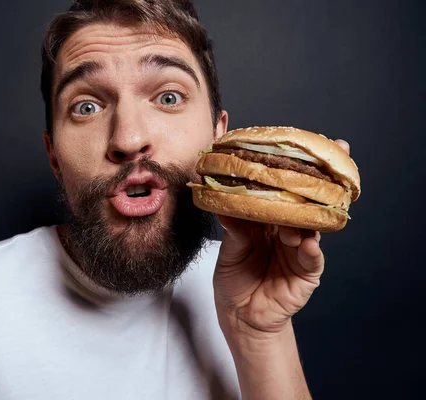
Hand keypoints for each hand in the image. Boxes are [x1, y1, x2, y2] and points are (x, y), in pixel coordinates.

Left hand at [214, 139, 349, 336]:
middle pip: (305, 201)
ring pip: (311, 226)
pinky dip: (310, 248)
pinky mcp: (307, 272)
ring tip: (296, 213)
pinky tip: (306, 242)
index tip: (297, 147)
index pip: (282, 190)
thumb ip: (234, 225)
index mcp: (269, 219)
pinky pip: (313, 257)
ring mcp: (300, 249)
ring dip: (306, 217)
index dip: (290, 171)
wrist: (239, 314)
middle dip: (317, 180)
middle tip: (329, 154)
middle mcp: (288, 229)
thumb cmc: (234, 278)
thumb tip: (223, 196)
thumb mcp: (230, 247)